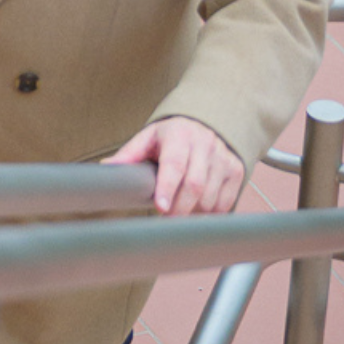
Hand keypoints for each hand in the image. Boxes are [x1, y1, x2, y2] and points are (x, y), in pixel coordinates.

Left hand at [108, 117, 245, 215]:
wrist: (205, 124)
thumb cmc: (171, 136)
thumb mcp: (148, 138)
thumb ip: (129, 154)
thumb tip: (107, 168)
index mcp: (179, 135)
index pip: (174, 164)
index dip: (168, 188)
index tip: (160, 208)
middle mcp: (204, 145)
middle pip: (195, 186)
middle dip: (179, 209)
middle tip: (166, 220)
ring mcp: (223, 159)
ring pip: (211, 198)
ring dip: (194, 213)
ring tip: (179, 214)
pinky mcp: (236, 171)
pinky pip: (225, 202)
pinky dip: (211, 214)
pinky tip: (197, 211)